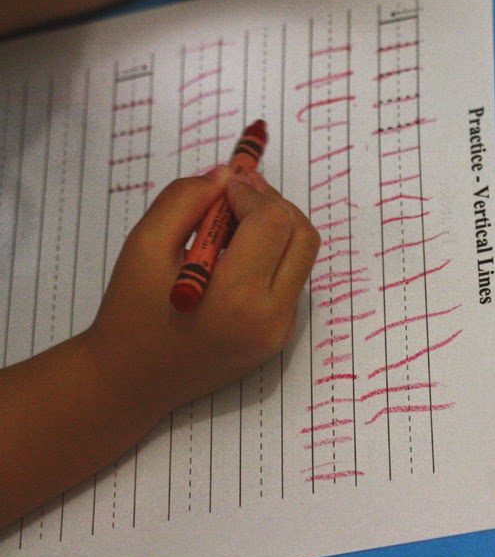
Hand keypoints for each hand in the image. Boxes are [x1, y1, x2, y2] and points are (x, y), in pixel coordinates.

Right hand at [86, 166, 319, 415]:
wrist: (130, 382)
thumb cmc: (130, 312)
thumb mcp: (144, 245)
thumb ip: (185, 199)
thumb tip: (230, 175)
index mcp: (236, 297)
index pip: (273, 222)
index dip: (252, 193)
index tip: (224, 187)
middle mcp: (270, 317)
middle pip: (302, 235)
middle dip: (273, 205)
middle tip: (236, 195)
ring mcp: (280, 330)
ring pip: (302, 255)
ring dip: (275, 228)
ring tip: (230, 225)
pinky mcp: (280, 336)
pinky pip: (290, 280)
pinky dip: (271, 255)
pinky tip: (233, 255)